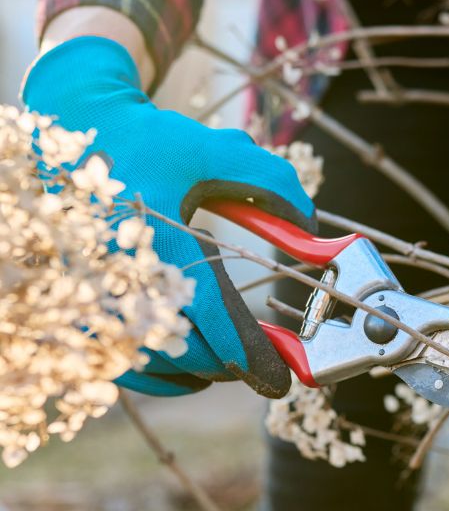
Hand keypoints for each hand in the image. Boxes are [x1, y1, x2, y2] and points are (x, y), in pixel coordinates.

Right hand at [23, 36, 314, 397]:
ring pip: (160, 367)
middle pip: (193, 352)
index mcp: (162, 247)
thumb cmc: (149, 143)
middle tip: (266, 359)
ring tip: (233, 361)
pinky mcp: (78, 311)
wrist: (73, 132)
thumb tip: (312, 230)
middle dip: (237, 363)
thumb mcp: (216, 152)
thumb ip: (272, 186)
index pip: (218, 322)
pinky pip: (122, 369)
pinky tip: (191, 373)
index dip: (257, 356)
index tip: (285, 376)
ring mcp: (94, 302)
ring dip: (203, 370)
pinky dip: (162, 378)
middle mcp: (123, 282)